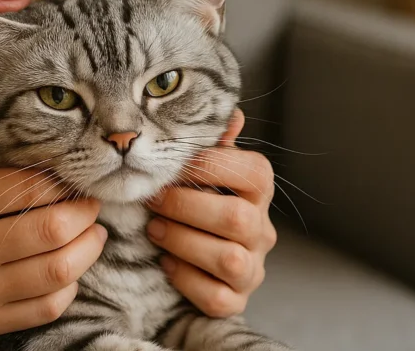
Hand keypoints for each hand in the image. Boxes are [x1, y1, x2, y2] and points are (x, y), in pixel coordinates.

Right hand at [0, 110, 107, 345]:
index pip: (26, 188)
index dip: (61, 180)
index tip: (73, 175)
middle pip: (50, 229)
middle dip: (84, 213)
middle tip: (93, 202)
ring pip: (56, 272)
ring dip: (87, 249)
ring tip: (95, 233)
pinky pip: (45, 308)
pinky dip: (69, 287)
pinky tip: (70, 269)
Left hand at [145, 108, 277, 317]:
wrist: (191, 257)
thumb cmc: (193, 200)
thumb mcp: (200, 171)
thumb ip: (213, 145)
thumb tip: (233, 114)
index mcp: (258, 190)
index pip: (252, 172)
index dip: (210, 167)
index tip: (174, 165)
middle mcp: (262, 230)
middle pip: (236, 218)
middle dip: (186, 207)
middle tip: (152, 199)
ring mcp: (253, 269)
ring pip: (229, 260)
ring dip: (183, 241)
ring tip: (154, 229)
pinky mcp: (236, 301)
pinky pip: (217, 296)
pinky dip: (186, 279)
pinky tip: (166, 262)